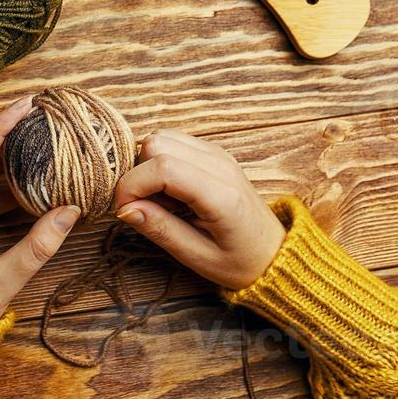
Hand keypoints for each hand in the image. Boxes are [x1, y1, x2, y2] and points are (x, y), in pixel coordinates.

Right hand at [113, 131, 285, 289]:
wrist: (274, 253)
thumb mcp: (199, 258)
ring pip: (161, 136)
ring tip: (160, 201)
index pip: (164, 167)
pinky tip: (170, 192)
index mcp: (222, 195)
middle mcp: (221, 165)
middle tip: (146, 208)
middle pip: (157, 142)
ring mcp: (218, 154)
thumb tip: (124, 209)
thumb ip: (161, 230)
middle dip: (138, 173)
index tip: (122, 210)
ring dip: (147, 166)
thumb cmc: (241, 262)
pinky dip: (159, 162)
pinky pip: (173, 141)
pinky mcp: (213, 152)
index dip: (132, 184)